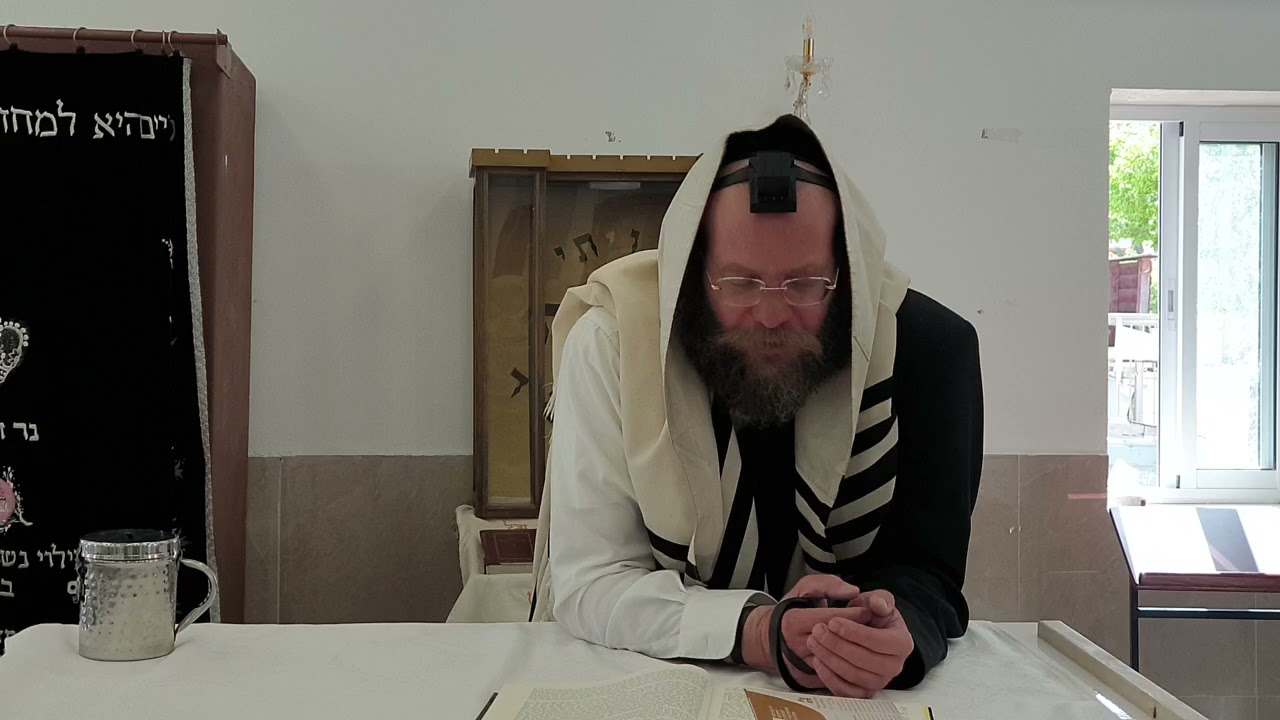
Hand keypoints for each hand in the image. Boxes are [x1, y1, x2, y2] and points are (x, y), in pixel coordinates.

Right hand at [739, 576, 871, 689]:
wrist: (771, 637)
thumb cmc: (792, 610)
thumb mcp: (805, 588)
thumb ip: (828, 584)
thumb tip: (853, 591)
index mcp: (793, 622)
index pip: (832, 619)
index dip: (854, 614)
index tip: (868, 610)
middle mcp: (796, 646)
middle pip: (837, 641)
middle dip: (859, 633)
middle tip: (874, 626)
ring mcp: (801, 665)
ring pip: (838, 663)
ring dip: (858, 651)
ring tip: (869, 641)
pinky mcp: (808, 680)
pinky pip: (835, 677)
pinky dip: (850, 667)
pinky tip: (858, 655)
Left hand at [805, 590, 913, 697]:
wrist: (865, 631)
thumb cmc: (871, 614)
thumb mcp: (877, 599)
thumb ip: (880, 598)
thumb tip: (879, 605)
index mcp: (902, 642)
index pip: (878, 641)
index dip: (854, 632)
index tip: (832, 622)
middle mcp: (895, 666)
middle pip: (865, 661)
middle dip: (838, 645)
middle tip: (818, 631)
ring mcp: (880, 682)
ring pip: (854, 676)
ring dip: (830, 659)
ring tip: (813, 642)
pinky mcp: (864, 692)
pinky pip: (846, 691)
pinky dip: (829, 678)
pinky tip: (816, 660)